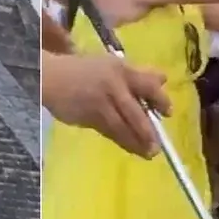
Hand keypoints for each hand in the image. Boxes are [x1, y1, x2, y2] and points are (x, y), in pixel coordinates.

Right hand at [42, 52, 169, 157]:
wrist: (51, 78)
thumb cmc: (84, 71)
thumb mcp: (111, 65)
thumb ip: (137, 74)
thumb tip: (163, 79)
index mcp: (120, 70)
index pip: (147, 85)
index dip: (160, 100)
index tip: (168, 113)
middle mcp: (112, 86)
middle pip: (134, 112)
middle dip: (147, 131)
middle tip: (157, 146)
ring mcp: (99, 103)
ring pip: (121, 127)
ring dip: (135, 142)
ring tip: (148, 153)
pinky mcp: (87, 117)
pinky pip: (108, 131)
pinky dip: (120, 140)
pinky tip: (129, 147)